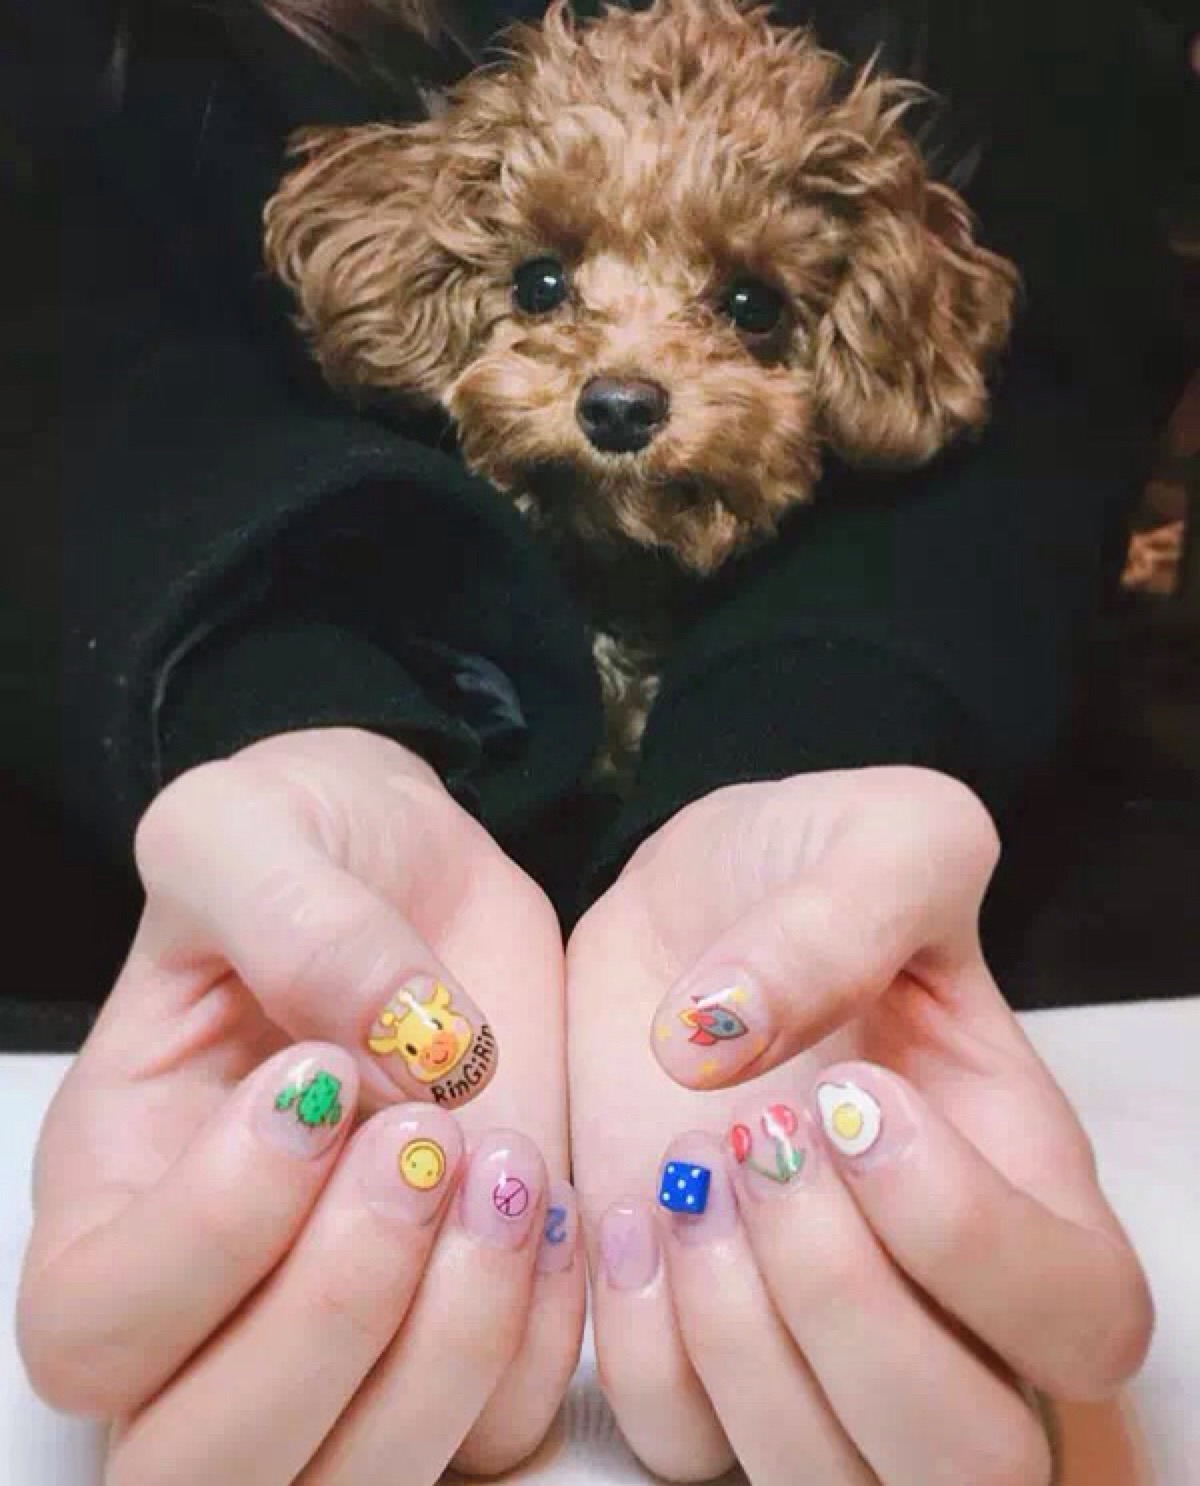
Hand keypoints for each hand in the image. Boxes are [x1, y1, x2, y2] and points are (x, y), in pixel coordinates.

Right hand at [18, 728, 583, 1481]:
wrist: (423, 870)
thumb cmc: (308, 845)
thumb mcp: (251, 823)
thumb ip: (287, 910)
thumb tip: (393, 1038)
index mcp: (119, 1181)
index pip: (98, 1322)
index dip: (212, 1232)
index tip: (319, 1078)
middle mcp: (214, 1295)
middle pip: (206, 1461)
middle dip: (336, 1317)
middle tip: (425, 1143)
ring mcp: (346, 1328)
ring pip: (361, 1478)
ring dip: (455, 1337)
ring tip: (507, 1163)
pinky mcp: (461, 1320)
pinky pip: (498, 1428)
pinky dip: (542, 1336)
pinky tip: (557, 1201)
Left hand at [568, 767, 1150, 1483]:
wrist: (683, 901)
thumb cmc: (806, 865)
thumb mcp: (879, 832)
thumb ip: (847, 915)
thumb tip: (731, 1039)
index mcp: (1019, 1172)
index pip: (1083, 1316)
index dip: (973, 1240)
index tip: (856, 1096)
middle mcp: (932, 1287)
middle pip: (971, 1459)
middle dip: (850, 1315)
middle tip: (760, 1148)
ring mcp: (804, 1328)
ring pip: (827, 1480)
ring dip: (740, 1341)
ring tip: (685, 1172)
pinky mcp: (686, 1331)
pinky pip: (680, 1440)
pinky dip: (645, 1348)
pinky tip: (629, 1208)